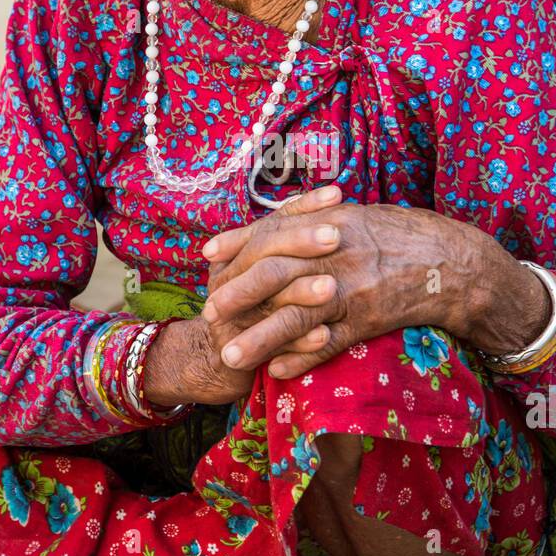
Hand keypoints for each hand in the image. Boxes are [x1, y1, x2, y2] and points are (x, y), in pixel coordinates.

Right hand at [143, 184, 344, 405]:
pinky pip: (276, 345)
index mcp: (239, 255)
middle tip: (335, 237)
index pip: (272, 224)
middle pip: (265, 255)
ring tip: (330, 287)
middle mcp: (231, 280)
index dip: (303, 208)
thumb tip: (335, 195)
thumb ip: (293, 235)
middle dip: (300, 244)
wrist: (220, 360)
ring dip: (301, 293)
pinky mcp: (242, 352)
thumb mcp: (271, 265)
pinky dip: (301, 342)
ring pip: (272, 300)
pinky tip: (324, 336)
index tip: (336, 196)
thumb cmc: (260, 305)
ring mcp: (234, 316)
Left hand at [200, 201, 551, 379]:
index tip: (207, 255)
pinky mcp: (368, 320)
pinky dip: (302, 359)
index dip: (239, 241)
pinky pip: (329, 343)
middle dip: (239, 292)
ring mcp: (352, 288)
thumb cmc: (404, 236)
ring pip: (297, 314)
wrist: (455, 263)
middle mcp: (337, 253)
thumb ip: (315, 219)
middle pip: (275, 271)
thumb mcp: (357, 216)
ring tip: (232, 356)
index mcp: (332, 221)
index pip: (274, 230)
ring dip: (261, 337)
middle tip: (209, 311)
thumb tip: (273, 225)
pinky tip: (277, 373)